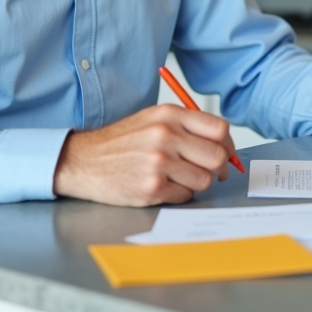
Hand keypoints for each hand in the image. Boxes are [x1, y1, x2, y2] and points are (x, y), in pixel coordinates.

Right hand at [53, 104, 239, 205]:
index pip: (219, 129)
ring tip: (179, 178)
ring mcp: (158, 162)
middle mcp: (165, 135)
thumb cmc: (122, 142)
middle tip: (210, 172)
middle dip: (218, 168)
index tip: (225, 153)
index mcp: (169, 115)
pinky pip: (185, 195)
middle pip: (217, 156)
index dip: (227, 144)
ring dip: (196, 182)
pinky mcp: (151, 187)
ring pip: (204, 179)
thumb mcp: (152, 119)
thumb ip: (186, 126)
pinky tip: (163, 186)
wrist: (83, 160)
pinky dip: (179, 194)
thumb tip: (223, 144)